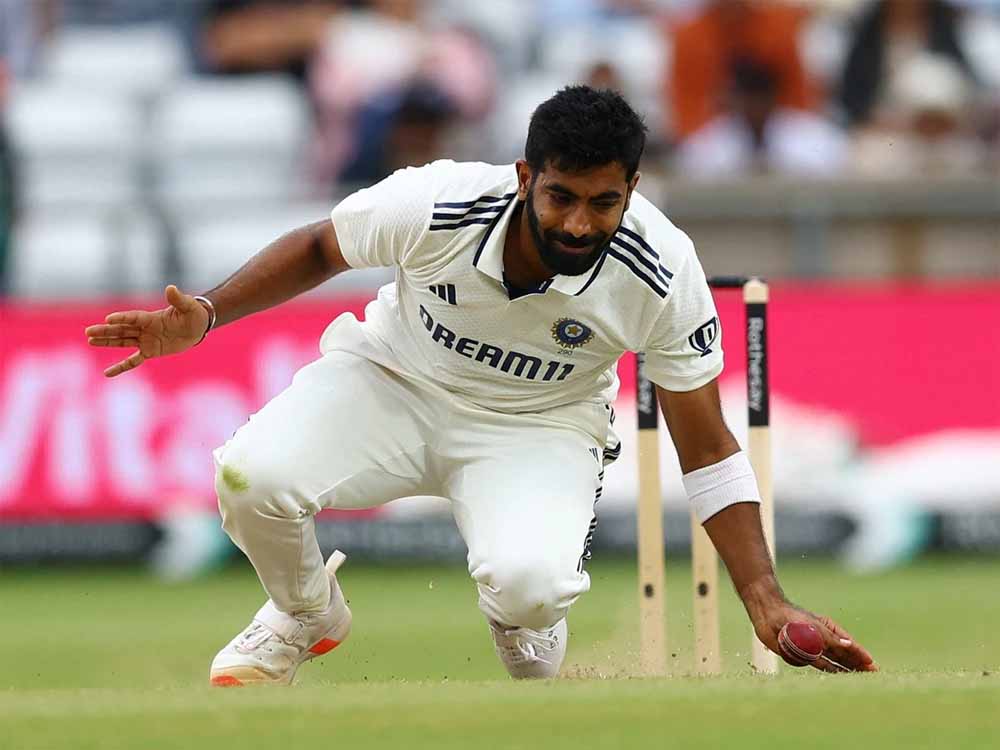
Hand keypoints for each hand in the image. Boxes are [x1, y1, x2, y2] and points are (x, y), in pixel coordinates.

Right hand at [84, 285, 209, 376]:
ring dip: (107, 342)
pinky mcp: (150, 351)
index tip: (108, 319)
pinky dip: (121, 367)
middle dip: (106, 331)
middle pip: (122, 329)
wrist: (197, 328)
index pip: (134, 318)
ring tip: (90, 340)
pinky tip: (107, 373)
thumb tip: (171, 288)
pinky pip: (133, 361)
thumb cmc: (193, 314)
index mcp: (152, 317)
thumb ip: (178, 299)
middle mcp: (145, 328)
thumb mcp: (188, 306)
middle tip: (88, 332)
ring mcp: (146, 340)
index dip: (122, 318)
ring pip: (123, 341)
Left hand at [752, 600, 877, 672]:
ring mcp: (813, 646)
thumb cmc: (793, 616)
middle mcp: (823, 638)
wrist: (769, 615)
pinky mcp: (802, 654)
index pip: (848, 643)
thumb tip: (850, 645)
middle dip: (857, 662)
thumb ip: (831, 638)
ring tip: (859, 676)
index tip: (872, 664)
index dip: (860, 653)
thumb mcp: (814, 626)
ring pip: (834, 660)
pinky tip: (839, 675)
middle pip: (844, 653)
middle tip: (872, 674)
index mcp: (828, 628)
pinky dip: (830, 669)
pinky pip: (820, 664)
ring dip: (846, 668)